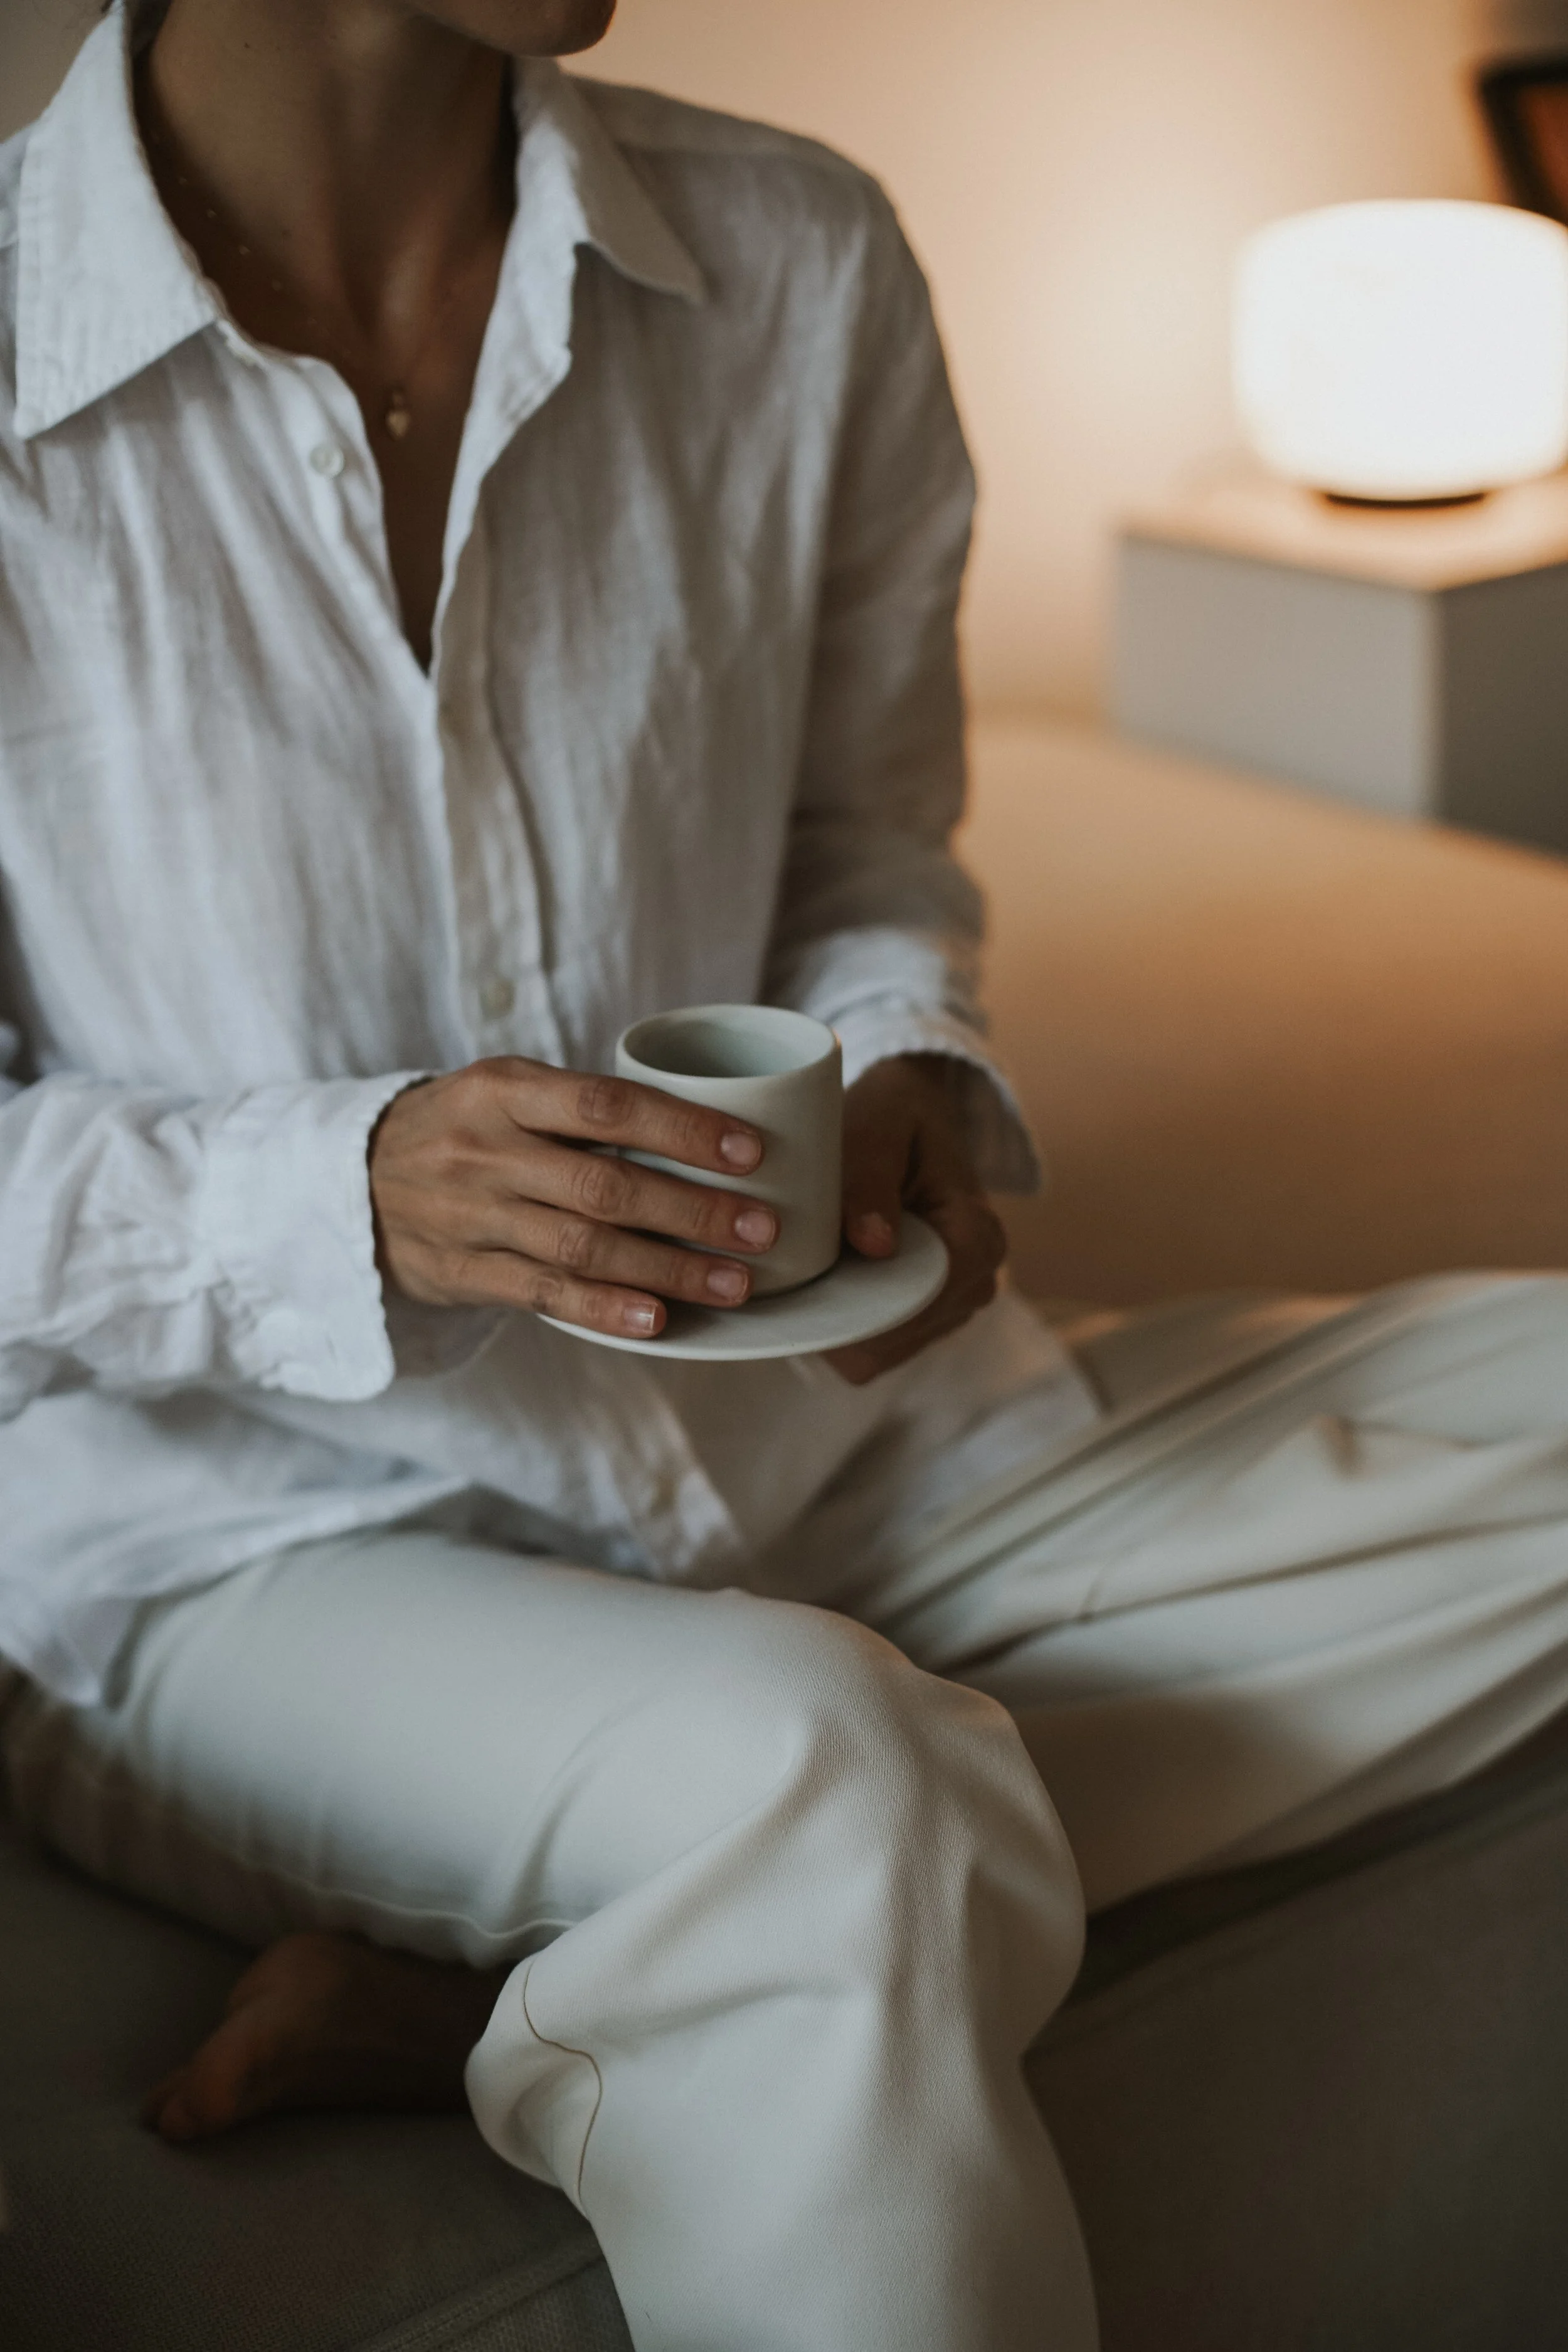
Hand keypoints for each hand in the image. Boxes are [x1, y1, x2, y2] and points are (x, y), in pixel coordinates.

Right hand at [369, 1058, 777, 1339]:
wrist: (351, 1180)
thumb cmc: (463, 1129)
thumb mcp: (506, 1092)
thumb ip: (582, 1109)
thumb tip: (705, 1128)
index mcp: (503, 1089)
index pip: (606, 1104)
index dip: (684, 1129)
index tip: (751, 1153)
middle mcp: (484, 1151)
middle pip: (604, 1185)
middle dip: (694, 1211)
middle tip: (762, 1230)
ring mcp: (469, 1216)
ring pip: (582, 1246)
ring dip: (667, 1268)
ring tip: (735, 1282)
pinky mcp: (460, 1273)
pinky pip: (542, 1295)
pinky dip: (604, 1309)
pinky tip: (658, 1321)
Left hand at [825, 1055, 1006, 1384]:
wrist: (908, 1118)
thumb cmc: (891, 1114)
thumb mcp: (878, 1124)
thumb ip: (871, 1178)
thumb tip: (873, 1244)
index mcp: (977, 1236)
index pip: (918, 1301)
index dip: (854, 1302)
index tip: (800, 1280)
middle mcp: (975, 1283)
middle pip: (892, 1339)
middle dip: (833, 1316)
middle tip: (786, 1271)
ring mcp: (951, 1309)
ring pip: (877, 1352)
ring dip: (832, 1321)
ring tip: (803, 1270)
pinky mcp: (923, 1320)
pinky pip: (871, 1347)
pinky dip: (837, 1322)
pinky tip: (817, 1281)